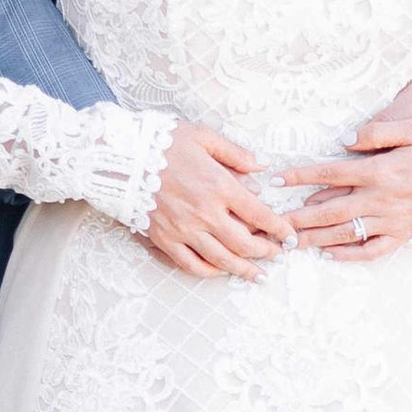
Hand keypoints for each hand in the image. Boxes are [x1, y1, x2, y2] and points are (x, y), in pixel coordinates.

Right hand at [143, 124, 290, 279]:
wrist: (121, 157)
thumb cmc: (162, 142)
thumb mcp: (203, 136)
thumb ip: (235, 153)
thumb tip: (261, 168)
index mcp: (219, 186)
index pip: (259, 215)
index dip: (279, 229)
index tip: (290, 236)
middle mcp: (204, 213)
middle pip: (245, 244)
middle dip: (266, 252)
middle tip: (277, 255)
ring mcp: (184, 229)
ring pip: (222, 259)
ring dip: (244, 270)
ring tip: (258, 276)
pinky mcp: (165, 239)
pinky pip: (191, 264)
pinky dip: (210, 272)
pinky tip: (221, 272)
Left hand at [283, 117, 411, 261]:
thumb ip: (379, 130)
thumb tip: (344, 140)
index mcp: (381, 170)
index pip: (330, 172)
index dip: (301, 176)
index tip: (276, 180)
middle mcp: (382, 199)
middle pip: (330, 210)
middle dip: (298, 217)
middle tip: (271, 223)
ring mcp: (392, 221)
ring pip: (346, 232)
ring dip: (315, 238)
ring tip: (290, 242)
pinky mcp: (404, 235)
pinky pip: (373, 250)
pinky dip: (350, 255)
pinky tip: (329, 254)